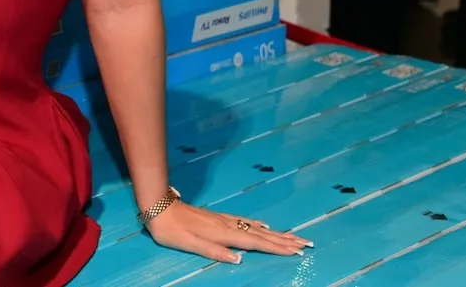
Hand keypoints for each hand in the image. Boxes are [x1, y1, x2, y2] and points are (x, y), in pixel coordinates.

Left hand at [146, 200, 310, 264]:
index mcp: (223, 234)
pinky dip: (260, 226)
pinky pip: (246, 222)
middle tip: (307, 243)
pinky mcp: (219, 217)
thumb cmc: (171, 230)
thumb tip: (239, 259)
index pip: (256, 243)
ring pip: (256, 227)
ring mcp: (224, 220)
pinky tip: (265, 226)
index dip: (277, 248)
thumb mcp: (189, 245)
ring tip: (294, 236)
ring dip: (277, 233)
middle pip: (262, 234)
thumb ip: (214, 252)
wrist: (159, 206)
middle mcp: (228, 225)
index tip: (297, 251)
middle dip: (285, 239)